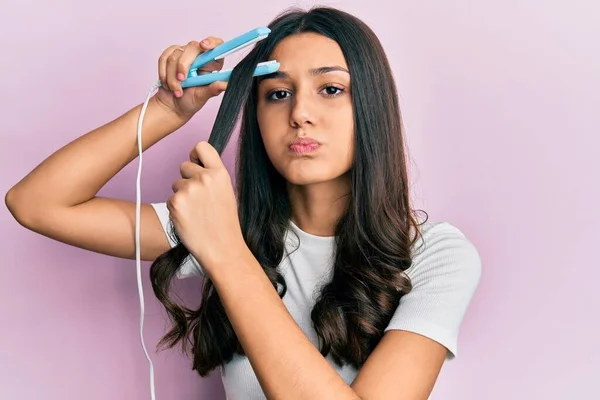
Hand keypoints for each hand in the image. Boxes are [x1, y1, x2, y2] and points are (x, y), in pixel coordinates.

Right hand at [154, 37, 227, 120]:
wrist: (172, 106)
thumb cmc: (190, 102)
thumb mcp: (202, 97)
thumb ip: (213, 89)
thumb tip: (226, 85)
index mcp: (212, 64)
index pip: (217, 45)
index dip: (211, 42)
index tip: (203, 45)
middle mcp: (199, 56)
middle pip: (192, 47)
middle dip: (183, 66)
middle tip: (182, 80)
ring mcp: (184, 55)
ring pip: (175, 55)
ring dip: (172, 76)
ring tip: (176, 90)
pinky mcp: (170, 56)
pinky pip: (164, 58)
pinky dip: (163, 73)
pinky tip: (167, 84)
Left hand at [167, 141, 245, 271]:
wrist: (221, 247)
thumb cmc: (224, 223)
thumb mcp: (226, 192)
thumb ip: (212, 176)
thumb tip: (197, 164)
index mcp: (220, 173)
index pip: (202, 146)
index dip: (196, 155)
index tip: (197, 165)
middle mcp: (204, 178)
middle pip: (184, 165)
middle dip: (187, 179)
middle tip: (199, 199)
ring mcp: (188, 189)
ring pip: (175, 183)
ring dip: (182, 195)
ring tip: (196, 211)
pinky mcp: (175, 202)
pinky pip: (170, 198)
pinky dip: (176, 208)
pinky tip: (189, 218)